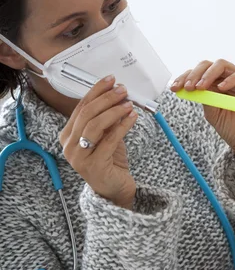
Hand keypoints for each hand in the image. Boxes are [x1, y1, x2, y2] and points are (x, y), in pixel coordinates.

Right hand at [59, 75, 137, 208]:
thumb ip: (107, 117)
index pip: (80, 107)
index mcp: (67, 135)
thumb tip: (117, 93)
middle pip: (87, 114)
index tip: (111, 80)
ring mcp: (79, 157)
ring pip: (95, 125)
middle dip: (106, 99)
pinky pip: (109, 140)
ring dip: (114, 111)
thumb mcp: (106, 134)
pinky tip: (133, 117)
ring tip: (129, 103)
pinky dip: (122, 126)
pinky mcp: (94, 165)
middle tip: (123, 90)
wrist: (114, 188)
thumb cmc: (109, 159)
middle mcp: (68, 146)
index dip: (96, 91)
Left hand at [171, 59, 234, 155]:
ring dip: (208, 74)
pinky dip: (230, 79)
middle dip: (195, 74)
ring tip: (201, 87)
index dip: (185, 78)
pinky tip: (221, 88)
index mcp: (214, 85)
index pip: (198, 74)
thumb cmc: (232, 128)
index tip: (175, 88)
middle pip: (208, 65)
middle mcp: (226, 79)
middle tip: (188, 86)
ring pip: (223, 65)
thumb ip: (204, 99)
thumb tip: (189, 87)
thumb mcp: (212, 114)